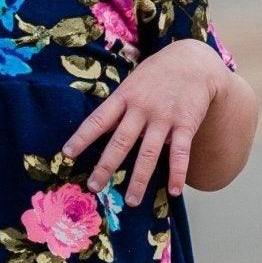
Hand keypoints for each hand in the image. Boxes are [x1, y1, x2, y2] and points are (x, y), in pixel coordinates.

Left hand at [61, 43, 225, 205]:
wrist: (194, 61)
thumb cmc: (157, 75)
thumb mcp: (133, 82)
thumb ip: (119, 106)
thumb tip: (100, 131)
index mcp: (125, 96)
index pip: (98, 120)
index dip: (82, 137)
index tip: (66, 154)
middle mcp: (142, 108)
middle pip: (121, 141)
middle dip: (106, 166)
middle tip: (94, 186)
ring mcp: (164, 117)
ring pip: (149, 153)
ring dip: (139, 179)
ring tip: (132, 201)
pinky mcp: (186, 123)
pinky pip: (181, 153)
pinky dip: (178, 173)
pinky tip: (174, 191)